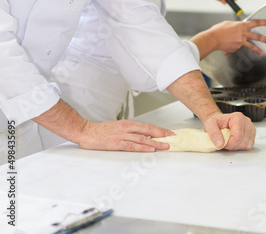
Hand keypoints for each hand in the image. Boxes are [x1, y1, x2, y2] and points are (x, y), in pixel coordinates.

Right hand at [34, 100, 173, 152]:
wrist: (86, 132)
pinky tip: (150, 149)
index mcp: (127, 123)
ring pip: (142, 138)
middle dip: (162, 134)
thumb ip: (129, 131)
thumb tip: (142, 136)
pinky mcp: (116, 143)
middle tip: (172, 137)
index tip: (169, 133)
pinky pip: (132, 145)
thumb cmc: (101, 131)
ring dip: (155, 142)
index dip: (159, 129)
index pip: (147, 126)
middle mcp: (126, 127)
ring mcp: (122, 135)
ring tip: (165, 146)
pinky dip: (143, 147)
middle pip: (148, 130)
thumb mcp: (117, 127)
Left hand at [203, 111, 255, 150]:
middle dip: (232, 146)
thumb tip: (220, 144)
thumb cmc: (216, 121)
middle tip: (225, 141)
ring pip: (246, 145)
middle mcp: (246, 121)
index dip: (229, 144)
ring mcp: (250, 127)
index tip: (222, 143)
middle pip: (242, 142)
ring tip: (230, 140)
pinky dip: (241, 146)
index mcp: (237, 117)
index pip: (237, 137)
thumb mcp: (210, 124)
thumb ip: (214, 134)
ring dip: (236, 147)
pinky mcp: (252, 133)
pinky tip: (235, 141)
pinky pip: (249, 146)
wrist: (219, 121)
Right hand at [210, 19, 265, 55]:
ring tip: (263, 53)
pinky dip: (234, 46)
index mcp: (242, 25)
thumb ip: (236, 27)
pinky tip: (228, 44)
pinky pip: (237, 47)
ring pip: (251, 46)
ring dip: (258, 50)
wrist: (213, 38)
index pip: (256, 22)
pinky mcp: (237, 48)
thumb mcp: (229, 24)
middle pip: (257, 36)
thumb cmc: (219, 30)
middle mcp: (243, 34)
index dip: (265, 22)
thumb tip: (238, 30)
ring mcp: (240, 42)